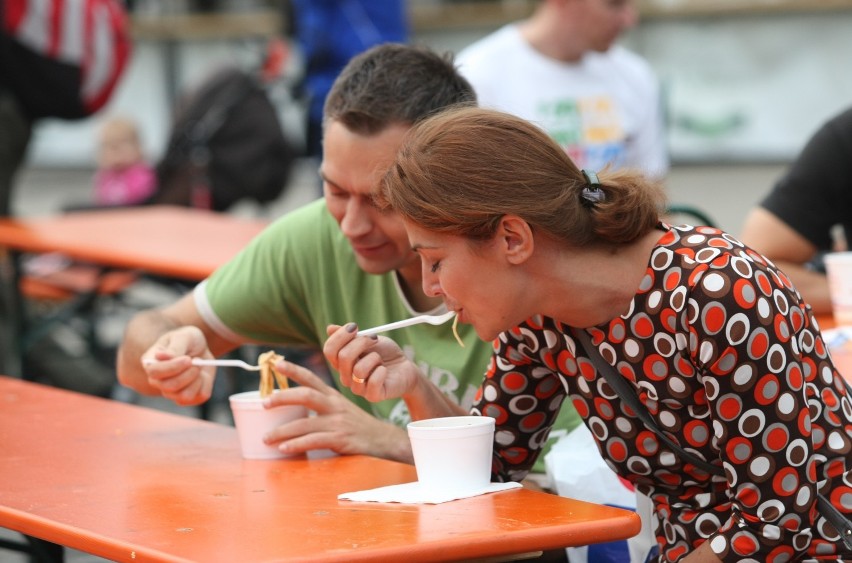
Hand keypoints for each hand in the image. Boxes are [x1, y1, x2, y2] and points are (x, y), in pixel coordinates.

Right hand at [140, 326, 214, 405]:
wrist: (201, 349)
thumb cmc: (189, 340)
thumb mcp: (185, 336)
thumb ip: (175, 347)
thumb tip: (161, 356)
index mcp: (151, 362)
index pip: (154, 372)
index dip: (172, 367)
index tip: (188, 359)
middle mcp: (157, 380)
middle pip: (169, 386)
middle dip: (188, 373)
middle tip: (198, 360)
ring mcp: (170, 392)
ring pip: (184, 396)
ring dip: (197, 379)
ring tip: (199, 366)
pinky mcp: (186, 398)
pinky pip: (198, 397)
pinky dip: (205, 384)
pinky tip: (202, 375)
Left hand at [262, 358, 412, 462]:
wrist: (383, 440)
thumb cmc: (358, 426)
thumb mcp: (342, 409)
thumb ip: (322, 405)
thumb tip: (295, 407)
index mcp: (333, 396)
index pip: (311, 378)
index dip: (294, 370)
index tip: (276, 363)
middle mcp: (334, 405)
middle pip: (305, 395)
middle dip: (283, 397)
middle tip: (264, 403)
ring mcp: (337, 422)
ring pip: (304, 423)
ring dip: (282, 430)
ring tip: (265, 437)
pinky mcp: (340, 439)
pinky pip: (313, 441)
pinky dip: (296, 445)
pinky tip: (283, 449)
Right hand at [323, 323, 422, 401]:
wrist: (406, 368)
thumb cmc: (386, 353)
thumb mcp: (369, 340)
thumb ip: (351, 337)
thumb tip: (330, 328)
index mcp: (341, 362)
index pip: (329, 350)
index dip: (340, 336)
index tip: (355, 327)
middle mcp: (346, 376)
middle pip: (342, 357)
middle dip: (361, 343)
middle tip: (374, 338)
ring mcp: (358, 388)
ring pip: (358, 369)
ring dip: (374, 358)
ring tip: (380, 360)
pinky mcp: (373, 396)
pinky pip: (373, 382)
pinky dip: (381, 371)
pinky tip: (384, 370)